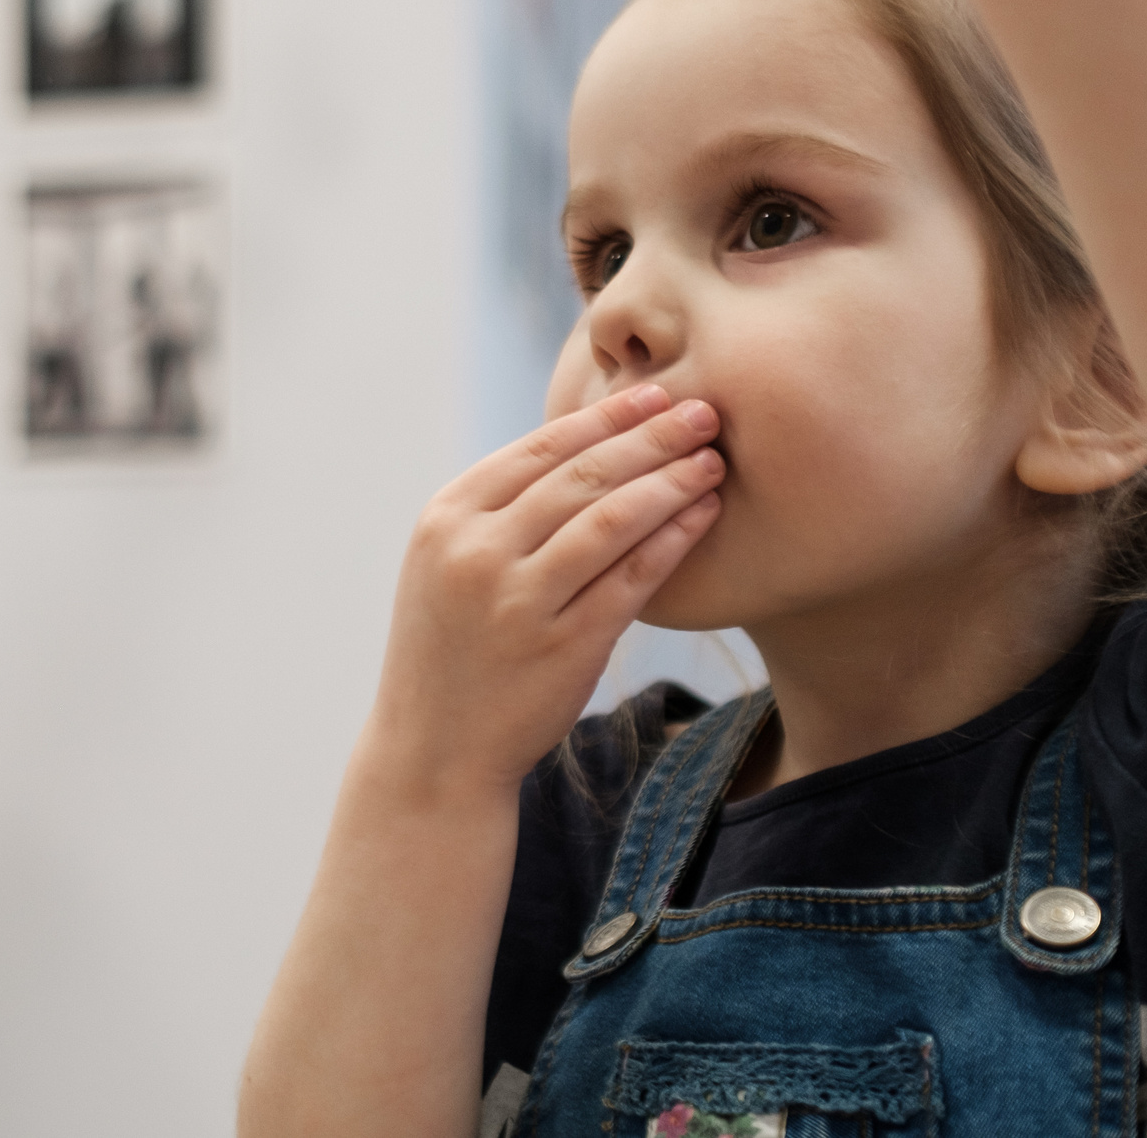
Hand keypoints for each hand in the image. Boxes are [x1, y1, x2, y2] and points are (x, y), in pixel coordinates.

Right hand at [363, 385, 723, 803]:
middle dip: (651, 436)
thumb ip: (498, 510)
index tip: (655, 396)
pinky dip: (673, 540)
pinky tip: (703, 517)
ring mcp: (519, 600)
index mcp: (446, 518)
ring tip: (712, 460)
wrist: (434, 750)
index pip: (539, 449)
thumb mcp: (446, 564)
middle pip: (582, 475)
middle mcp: (477, 552)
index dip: (605, 418)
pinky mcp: (563, 646)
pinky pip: (631, 579)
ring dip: (671, 481)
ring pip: (612, 519)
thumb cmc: (452, 648)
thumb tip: (582, 444)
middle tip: (704, 411)